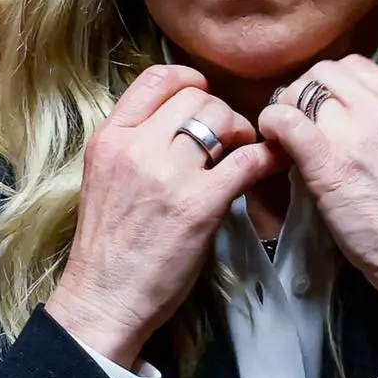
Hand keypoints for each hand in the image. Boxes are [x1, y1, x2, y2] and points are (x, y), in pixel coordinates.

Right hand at [47, 65, 282, 369]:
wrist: (104, 298)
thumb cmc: (108, 246)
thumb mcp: (104, 178)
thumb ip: (133, 144)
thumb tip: (177, 121)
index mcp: (110, 138)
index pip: (156, 79)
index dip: (190, 80)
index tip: (204, 96)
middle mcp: (137, 148)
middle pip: (197, 97)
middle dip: (220, 112)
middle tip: (228, 139)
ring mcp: (169, 175)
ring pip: (223, 119)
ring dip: (242, 133)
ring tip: (241, 155)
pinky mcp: (201, 205)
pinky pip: (248, 160)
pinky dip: (268, 157)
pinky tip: (273, 163)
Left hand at [258, 55, 377, 342]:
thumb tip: (346, 118)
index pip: (355, 66)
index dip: (328, 82)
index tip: (320, 106)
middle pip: (325, 72)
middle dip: (303, 90)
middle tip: (296, 121)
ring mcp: (357, 135)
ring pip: (302, 91)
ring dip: (286, 108)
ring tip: (286, 137)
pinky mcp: (329, 165)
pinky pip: (288, 121)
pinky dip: (272, 123)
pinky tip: (272, 141)